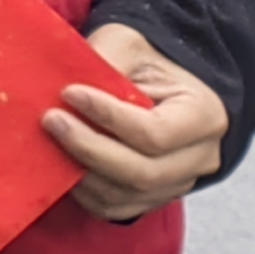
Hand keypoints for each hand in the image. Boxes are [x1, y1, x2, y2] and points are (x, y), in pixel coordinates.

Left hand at [45, 23, 226, 222]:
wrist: (158, 82)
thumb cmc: (144, 59)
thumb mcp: (129, 45)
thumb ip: (106, 63)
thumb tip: (65, 86)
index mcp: (205, 115)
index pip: (156, 132)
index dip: (109, 117)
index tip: (70, 93)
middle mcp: (200, 157)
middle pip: (142, 172)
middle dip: (89, 148)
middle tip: (51, 120)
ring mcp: (178, 183)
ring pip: (126, 195)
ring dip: (81, 171)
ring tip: (50, 139)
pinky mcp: (152, 198)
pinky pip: (115, 208)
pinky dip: (84, 192)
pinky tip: (61, 163)